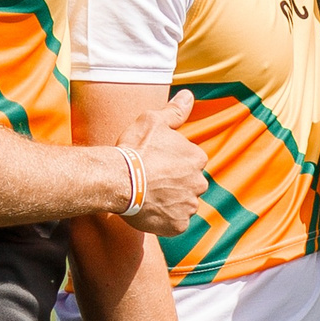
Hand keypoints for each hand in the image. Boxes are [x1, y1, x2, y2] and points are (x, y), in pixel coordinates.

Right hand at [120, 91, 210, 234]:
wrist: (119, 179)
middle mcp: (200, 183)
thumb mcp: (153, 121)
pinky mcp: (179, 225)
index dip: (172, 163)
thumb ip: (174, 111)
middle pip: (190, 184)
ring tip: (148, 196)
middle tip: (151, 181)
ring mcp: (190, 205)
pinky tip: (150, 211)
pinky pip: (176, 223)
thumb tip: (188, 95)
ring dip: (170, 201)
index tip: (156, 163)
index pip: (191, 161)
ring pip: (184, 204)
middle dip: (175, 183)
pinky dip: (165, 219)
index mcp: (197, 158)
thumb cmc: (135, 149)